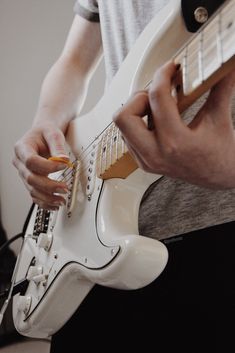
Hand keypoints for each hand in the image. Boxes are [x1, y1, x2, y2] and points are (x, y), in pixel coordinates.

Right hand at [12, 121, 69, 209]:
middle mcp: (20, 162)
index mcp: (22, 148)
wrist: (43, 135)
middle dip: (49, 186)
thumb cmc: (46, 133)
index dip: (47, 166)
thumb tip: (63, 160)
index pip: (31, 161)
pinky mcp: (30, 182)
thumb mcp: (53, 133)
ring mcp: (24, 174)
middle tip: (64, 188)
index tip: (64, 165)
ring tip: (62, 200)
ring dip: (47, 197)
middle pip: (31, 178)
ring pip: (32, 190)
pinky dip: (45, 202)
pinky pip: (34, 196)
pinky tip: (55, 205)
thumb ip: (57, 145)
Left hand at [113, 61, 234, 188]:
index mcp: (176, 142)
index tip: (170, 67)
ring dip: (136, 111)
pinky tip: (156, 120)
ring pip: (122, 127)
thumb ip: (220, 87)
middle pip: (123, 117)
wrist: (219, 177)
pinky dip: (138, 123)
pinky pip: (128, 137)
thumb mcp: (219, 118)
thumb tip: (225, 65)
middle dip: (139, 98)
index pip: (157, 99)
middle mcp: (156, 154)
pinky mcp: (144, 162)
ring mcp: (147, 160)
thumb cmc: (221, 153)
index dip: (162, 75)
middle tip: (157, 94)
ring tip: (157, 107)